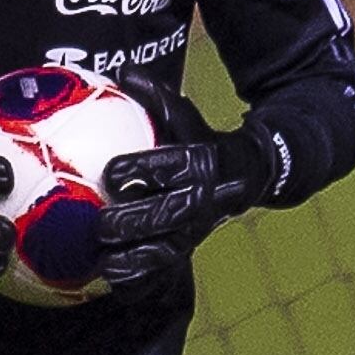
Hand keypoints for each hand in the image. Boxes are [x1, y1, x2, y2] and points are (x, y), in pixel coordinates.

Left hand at [92, 78, 266, 289]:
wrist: (252, 174)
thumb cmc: (204, 141)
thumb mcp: (186, 116)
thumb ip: (156, 97)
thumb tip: (123, 72)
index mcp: (202, 163)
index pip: (171, 167)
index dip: (142, 170)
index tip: (112, 173)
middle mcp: (203, 200)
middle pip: (170, 214)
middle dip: (136, 221)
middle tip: (103, 223)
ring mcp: (197, 230)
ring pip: (169, 250)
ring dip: (137, 259)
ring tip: (105, 261)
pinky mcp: (189, 251)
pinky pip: (165, 272)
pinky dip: (140, 281)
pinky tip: (112, 282)